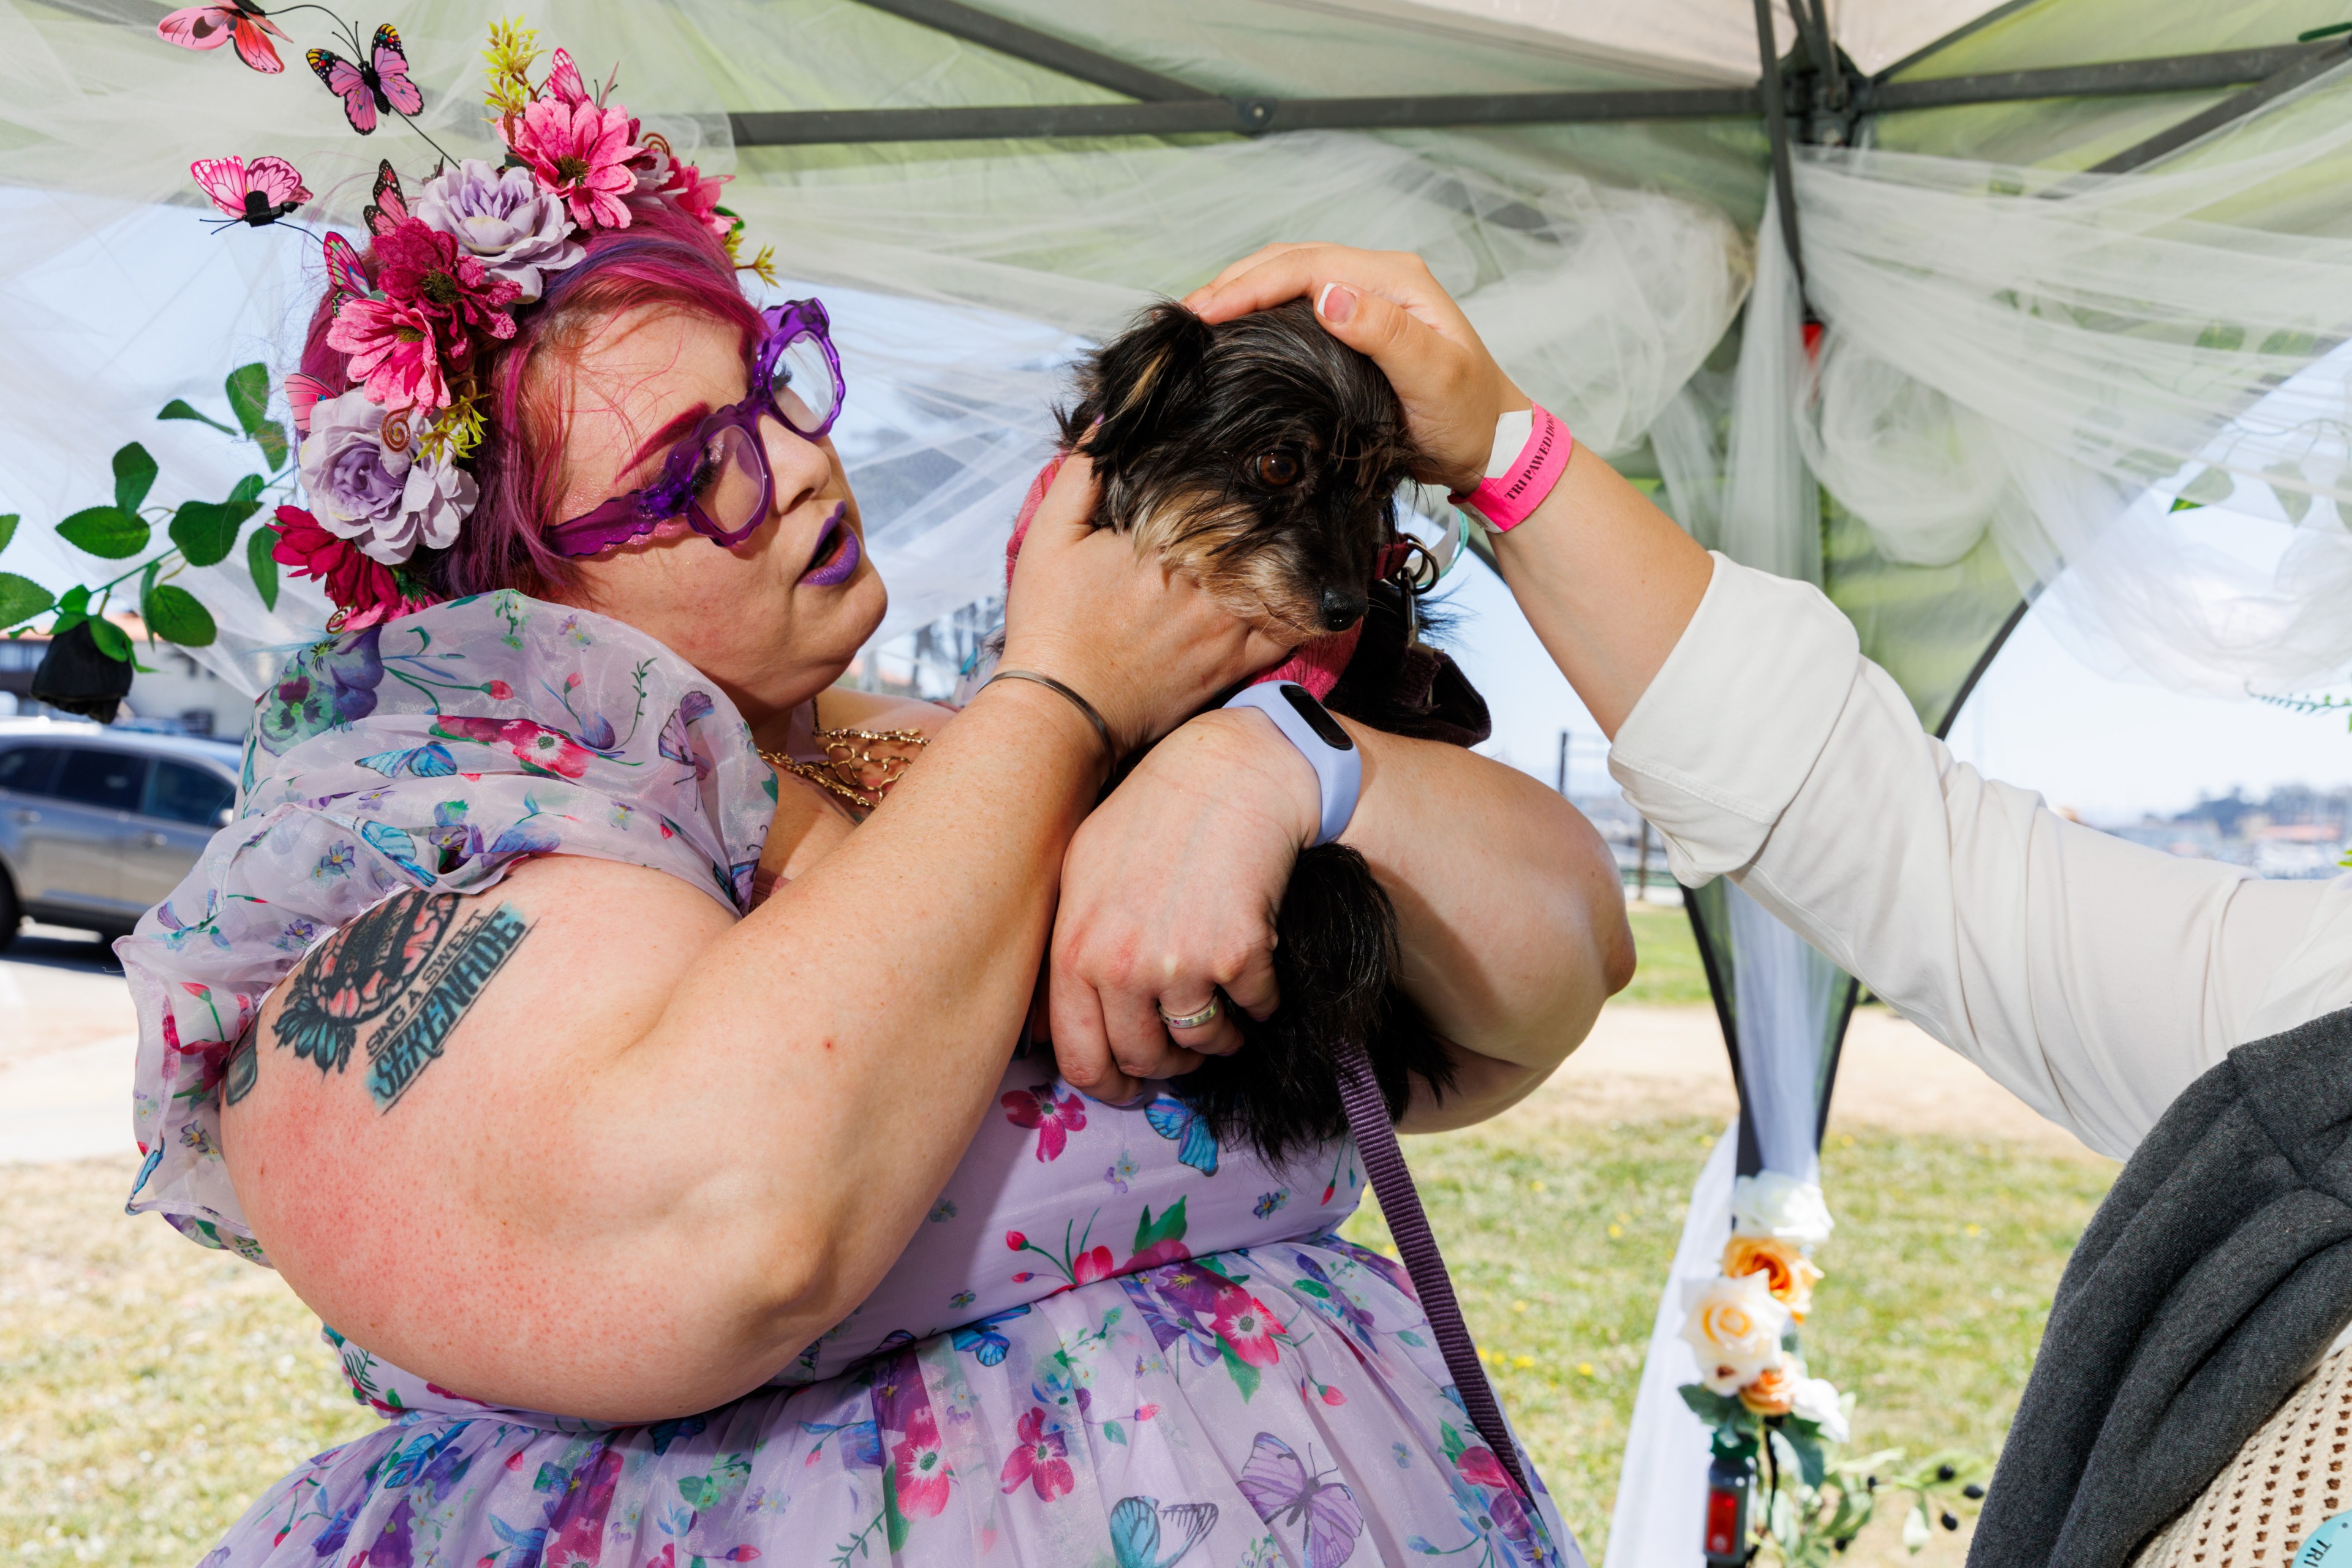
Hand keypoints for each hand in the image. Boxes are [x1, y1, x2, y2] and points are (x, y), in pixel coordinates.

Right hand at [1001, 454, 1294, 761]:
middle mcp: (1205, 583)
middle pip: (1259, 532)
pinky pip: (1288, 630)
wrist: (1061, 710)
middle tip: (1307, 479)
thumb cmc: (1051, 623)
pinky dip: (1307, 606)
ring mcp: (1225, 626)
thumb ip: (1081, 475)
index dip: (1244, 474)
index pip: (1223, 495)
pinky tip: (1317, 587)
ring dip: (1300, 551)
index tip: (1260, 456)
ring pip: (1282, 576)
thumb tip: (1109, 421)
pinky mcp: (1233, 665)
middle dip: (1280, 506)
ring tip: (1322, 526)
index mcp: (1166, 544)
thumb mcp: (1051, 537)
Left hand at [1048, 708, 1320, 1102]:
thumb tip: (1048, 1030)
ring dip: (1218, 1037)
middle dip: (1168, 1063)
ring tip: (1223, 1006)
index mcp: (1074, 949)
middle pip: (1143, 1061)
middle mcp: (1121, 965)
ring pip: (1201, 1045)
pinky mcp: (1239, 955)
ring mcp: (1181, 963)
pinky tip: (1256, 971)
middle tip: (1186, 1046)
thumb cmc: (1153, 817)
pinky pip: (1254, 1012)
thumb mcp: (1082, 876)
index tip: (1129, 1087)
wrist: (1230, 774)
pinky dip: (1261, 1002)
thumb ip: (1066, 951)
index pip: (1078, 1057)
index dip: (1107, 1085)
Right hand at [1184, 244, 1524, 493]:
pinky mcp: (1354, 327)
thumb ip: (1387, 334)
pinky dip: (1257, 312)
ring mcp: (1364, 301)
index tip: (1207, 313)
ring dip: (1240, 293)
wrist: (1488, 446)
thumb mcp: (1434, 377)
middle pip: (1289, 262)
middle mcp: (1378, 280)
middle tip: (1185, 317)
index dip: (1251, 284)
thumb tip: (1330, 297)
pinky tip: (1232, 331)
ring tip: (1196, 320)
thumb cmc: (1468, 416)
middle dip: (1233, 282)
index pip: (1307, 264)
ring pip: (1288, 279)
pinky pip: (1295, 306)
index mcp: (1396, 279)